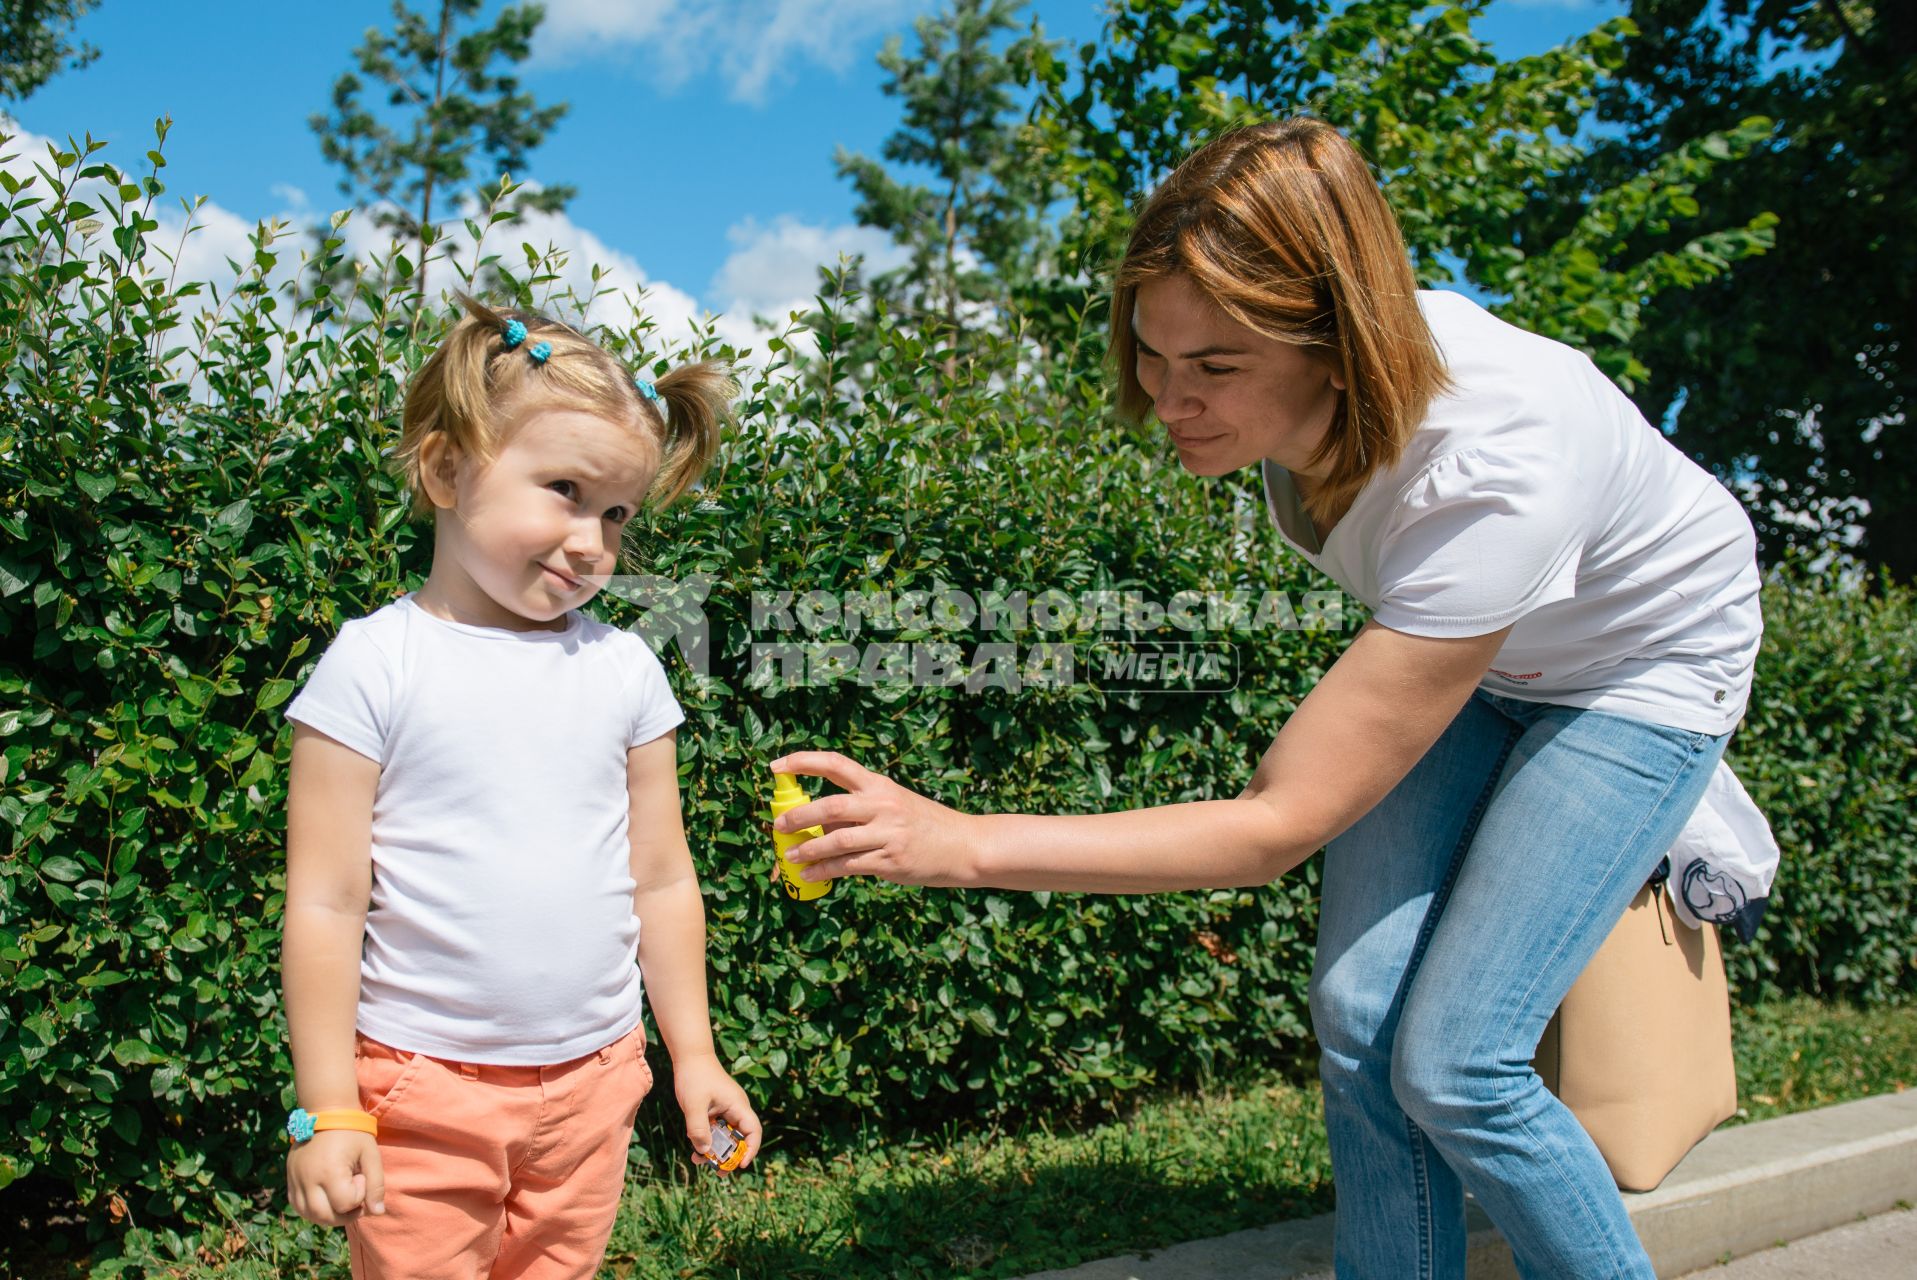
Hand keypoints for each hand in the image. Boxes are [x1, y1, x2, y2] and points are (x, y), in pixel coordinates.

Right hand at [287, 1129, 383, 1224]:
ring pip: (308, 1215)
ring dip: (328, 1216)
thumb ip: (376, 1184)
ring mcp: (296, 1179)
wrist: (327, 1113)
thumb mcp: (370, 1155)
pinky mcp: (290, 1179)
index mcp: (329, 1171)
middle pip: (324, 1216)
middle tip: (356, 1200)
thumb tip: (377, 1212)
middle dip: (345, 1216)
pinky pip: (297, 1206)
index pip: (345, 1204)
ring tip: (341, 1201)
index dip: (359, 1195)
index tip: (360, 1176)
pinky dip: (312, 1210)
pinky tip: (326, 1200)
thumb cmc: (353, 1133)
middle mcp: (308, 1178)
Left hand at [672, 1053, 761, 1172]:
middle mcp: (735, 1109)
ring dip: (715, 1150)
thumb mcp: (694, 1104)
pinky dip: (707, 1140)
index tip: (740, 1164)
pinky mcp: (715, 1111)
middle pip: (740, 1138)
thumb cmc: (695, 1077)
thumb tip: (704, 1152)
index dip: (751, 1149)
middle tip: (719, 1172)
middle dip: (730, 1156)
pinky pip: (715, 1130)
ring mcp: (725, 1110)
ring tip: (699, 1161)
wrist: (690, 1057)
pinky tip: (695, 1147)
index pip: (753, 1131)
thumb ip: (698, 1129)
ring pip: (726, 1136)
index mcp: (738, 1106)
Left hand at [767, 752, 978, 886]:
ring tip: (791, 855)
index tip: (777, 766)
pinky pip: (848, 866)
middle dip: (798, 816)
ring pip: (836, 840)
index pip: (836, 764)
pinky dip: (824, 870)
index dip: (803, 762)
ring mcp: (888, 834)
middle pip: (831, 806)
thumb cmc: (922, 825)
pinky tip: (810, 874)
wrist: (963, 845)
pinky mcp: (890, 862)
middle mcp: (882, 805)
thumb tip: (815, 827)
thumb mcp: (892, 806)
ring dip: (808, 848)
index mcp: (879, 785)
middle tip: (778, 826)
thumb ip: (857, 813)